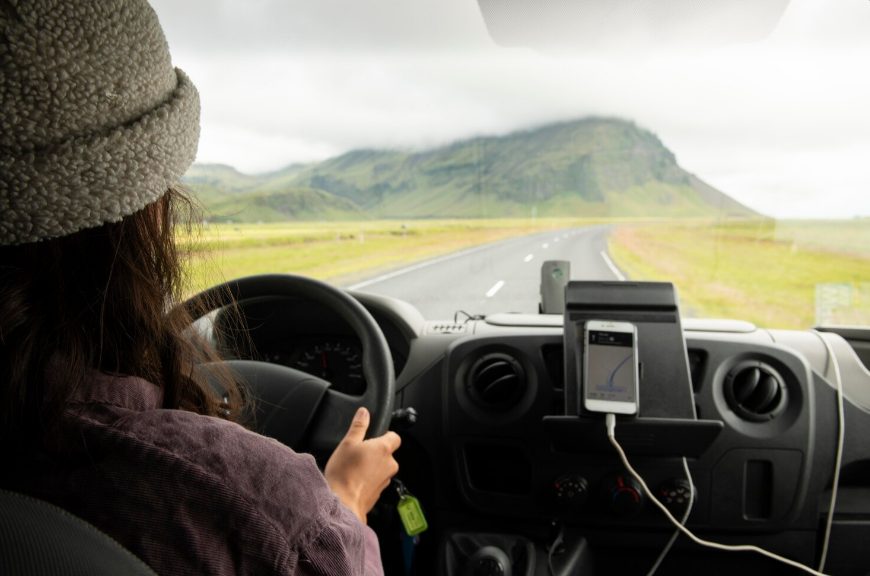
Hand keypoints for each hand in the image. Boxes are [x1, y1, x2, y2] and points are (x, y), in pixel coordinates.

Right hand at [324, 407, 400, 523]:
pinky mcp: (379, 494)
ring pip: (381, 468)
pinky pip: (376, 482)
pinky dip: (367, 480)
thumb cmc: (344, 474)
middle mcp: (389, 465)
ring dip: (371, 467)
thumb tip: (364, 412)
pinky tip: (353, 481)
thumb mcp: (348, 443)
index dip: (386, 434)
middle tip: (357, 453)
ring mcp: (385, 480)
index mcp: (384, 449)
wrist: (342, 504)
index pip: (395, 437)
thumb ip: (358, 426)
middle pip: (387, 454)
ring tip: (353, 468)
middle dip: (374, 453)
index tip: (374, 436)